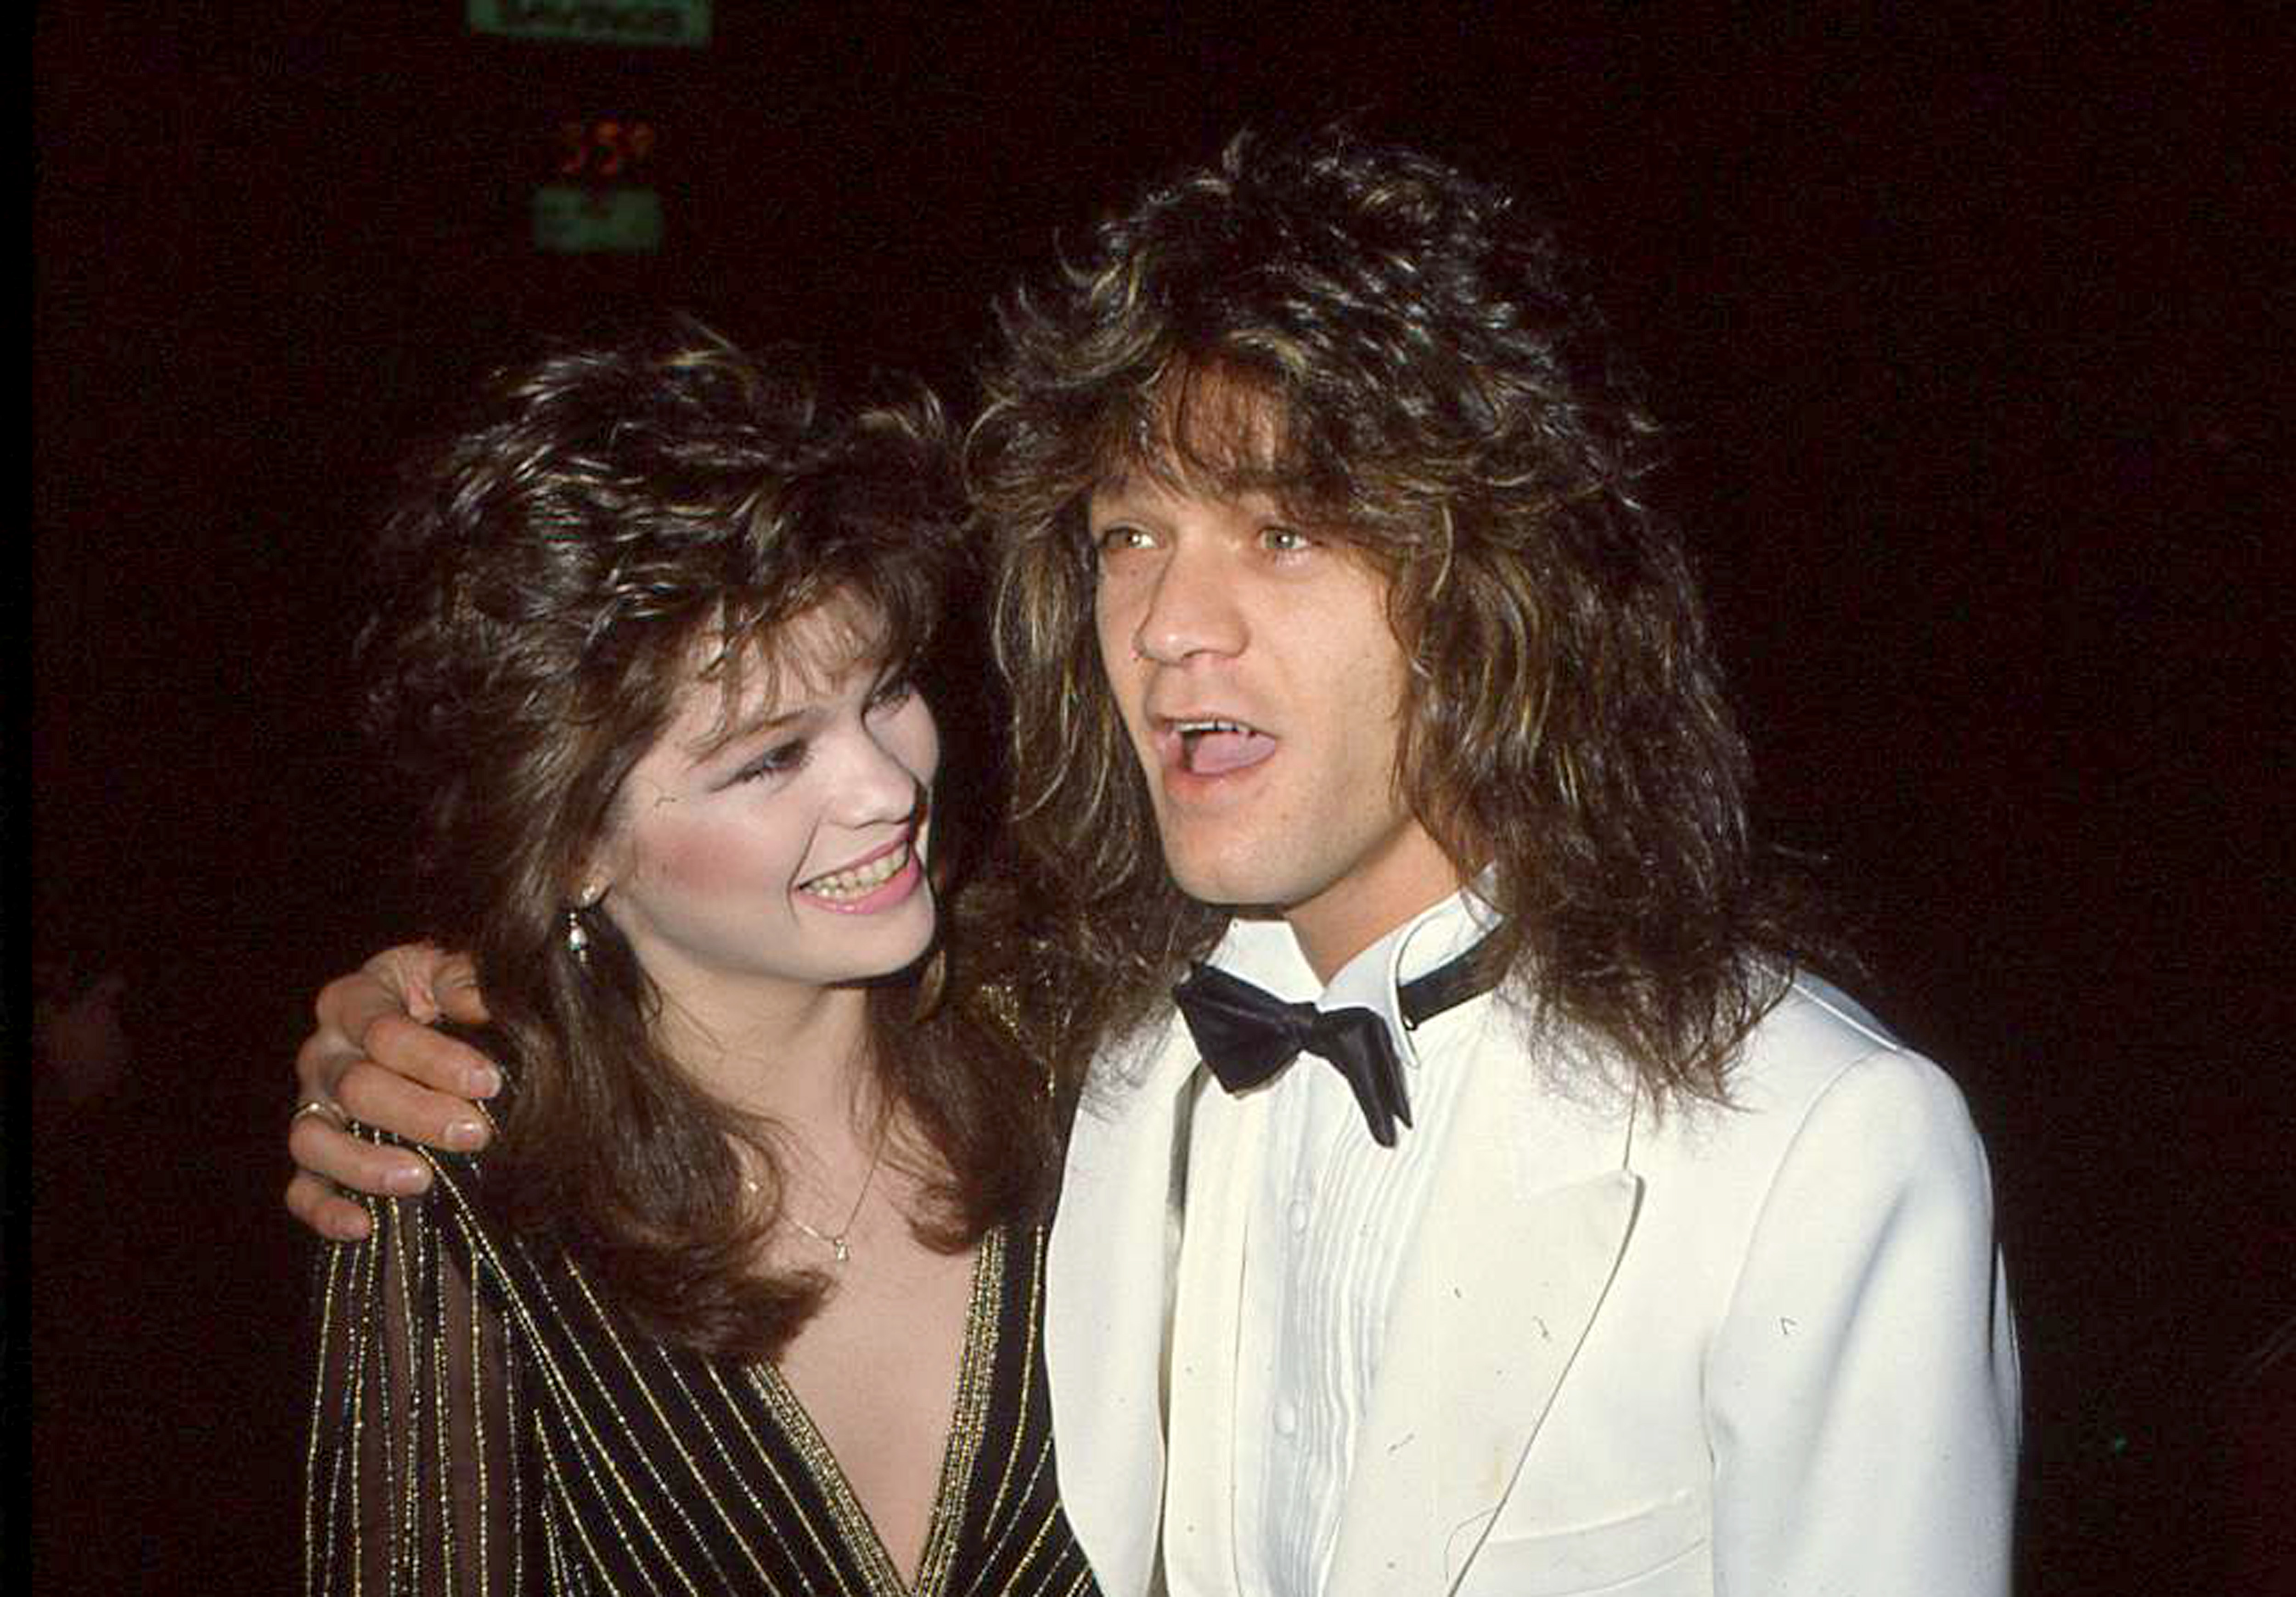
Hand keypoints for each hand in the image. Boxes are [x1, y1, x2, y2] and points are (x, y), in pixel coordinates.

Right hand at [284, 944, 500, 1239]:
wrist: (434, 1024)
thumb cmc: (448, 994)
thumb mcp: (456, 970)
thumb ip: (466, 979)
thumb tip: (483, 1002)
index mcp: (354, 1000)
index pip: (384, 1031)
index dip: (436, 1058)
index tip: (489, 1081)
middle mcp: (323, 1053)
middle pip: (355, 1087)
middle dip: (418, 1114)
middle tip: (475, 1134)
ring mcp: (311, 1106)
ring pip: (314, 1140)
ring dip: (366, 1164)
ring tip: (422, 1181)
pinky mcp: (313, 1155)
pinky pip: (302, 1188)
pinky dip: (325, 1210)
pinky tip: (363, 1226)